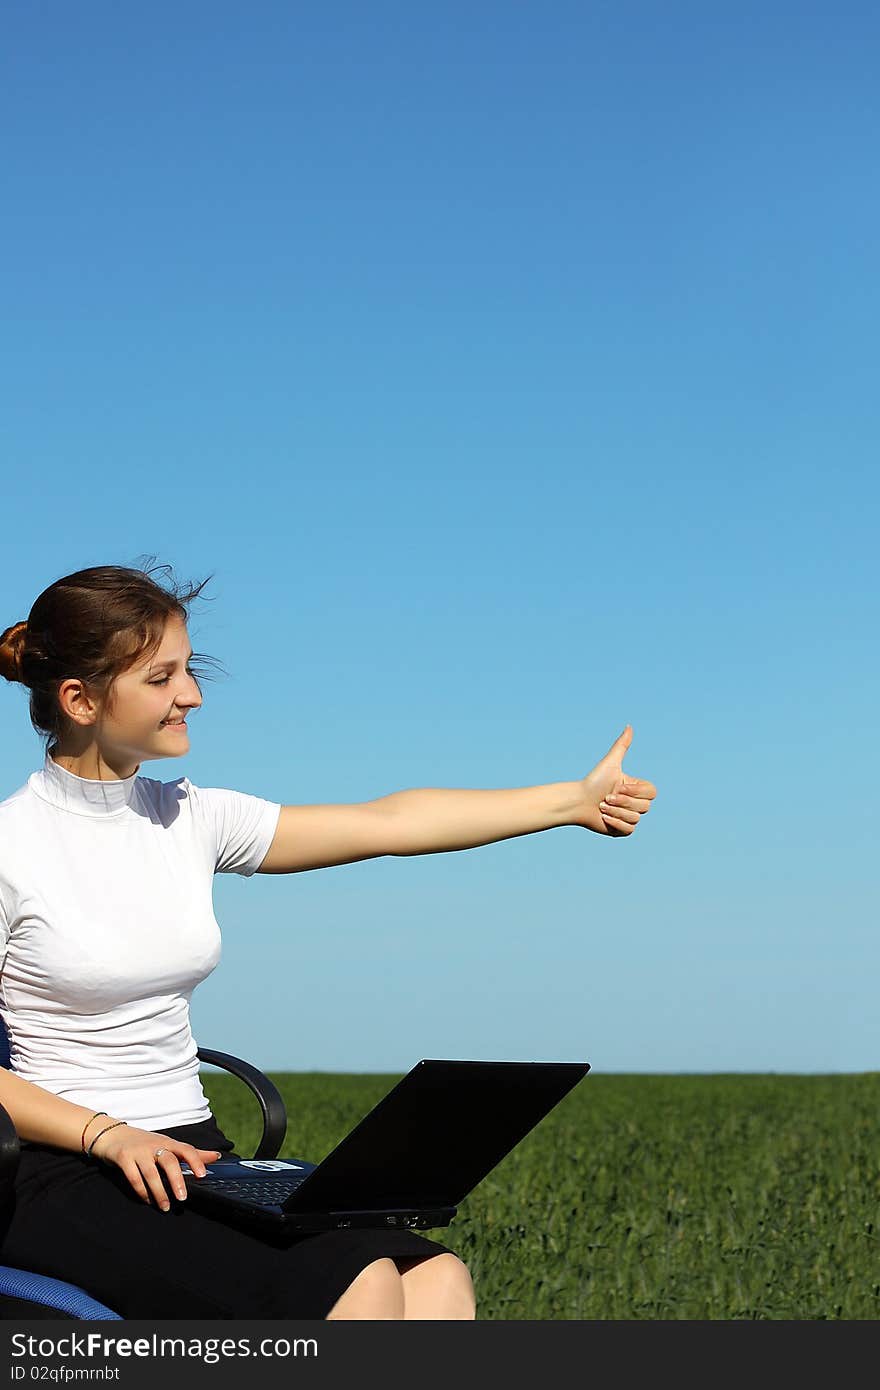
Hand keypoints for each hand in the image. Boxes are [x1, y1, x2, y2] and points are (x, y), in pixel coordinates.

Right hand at [88, 1121, 222, 1210]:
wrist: (112, 1134)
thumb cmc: (145, 1142)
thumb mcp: (167, 1144)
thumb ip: (190, 1153)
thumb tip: (216, 1156)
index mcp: (168, 1142)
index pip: (185, 1149)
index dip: (195, 1160)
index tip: (202, 1175)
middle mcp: (154, 1145)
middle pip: (169, 1162)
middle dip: (177, 1180)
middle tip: (182, 1198)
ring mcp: (138, 1151)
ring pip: (151, 1173)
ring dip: (159, 1192)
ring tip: (165, 1207)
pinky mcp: (124, 1158)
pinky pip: (134, 1177)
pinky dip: (142, 1191)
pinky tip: (147, 1200)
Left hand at [573, 725, 656, 836]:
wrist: (578, 801)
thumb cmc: (593, 781)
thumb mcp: (610, 763)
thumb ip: (622, 746)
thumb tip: (629, 726)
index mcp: (636, 788)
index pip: (652, 793)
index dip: (636, 791)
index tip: (619, 786)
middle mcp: (635, 803)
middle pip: (644, 807)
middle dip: (623, 802)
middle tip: (606, 798)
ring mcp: (629, 817)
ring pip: (636, 818)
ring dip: (616, 812)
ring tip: (602, 807)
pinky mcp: (622, 830)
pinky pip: (629, 829)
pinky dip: (616, 823)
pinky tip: (603, 818)